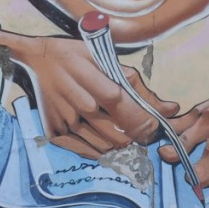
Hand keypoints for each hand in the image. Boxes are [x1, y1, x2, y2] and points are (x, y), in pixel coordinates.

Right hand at [17, 36, 178, 158]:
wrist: (37, 59)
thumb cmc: (75, 55)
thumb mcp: (107, 60)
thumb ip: (139, 87)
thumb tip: (171, 108)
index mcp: (100, 86)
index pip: (133, 118)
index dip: (147, 126)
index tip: (152, 125)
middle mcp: (84, 108)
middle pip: (121, 138)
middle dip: (133, 136)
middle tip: (134, 128)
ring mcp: (68, 123)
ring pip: (105, 148)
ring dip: (116, 143)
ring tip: (114, 129)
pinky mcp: (55, 132)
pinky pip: (86, 152)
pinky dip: (98, 149)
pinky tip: (99, 136)